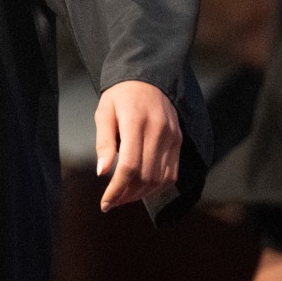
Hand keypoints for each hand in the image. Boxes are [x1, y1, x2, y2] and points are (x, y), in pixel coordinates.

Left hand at [94, 79, 181, 210]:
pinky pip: (172, 173)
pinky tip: (141, 189)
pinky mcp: (179, 140)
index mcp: (136, 122)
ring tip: (123, 197)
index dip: (117, 190)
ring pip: (160, 179)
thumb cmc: (120, 95)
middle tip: (111, 202)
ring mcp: (173, 137)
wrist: (148, 76)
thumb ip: (104, 142)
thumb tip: (101, 172)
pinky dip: (157, 187)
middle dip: (127, 195)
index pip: (129, 167)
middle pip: (146, 177)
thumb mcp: (104, 112)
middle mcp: (159, 131)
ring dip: (141, 195)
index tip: (105, 204)